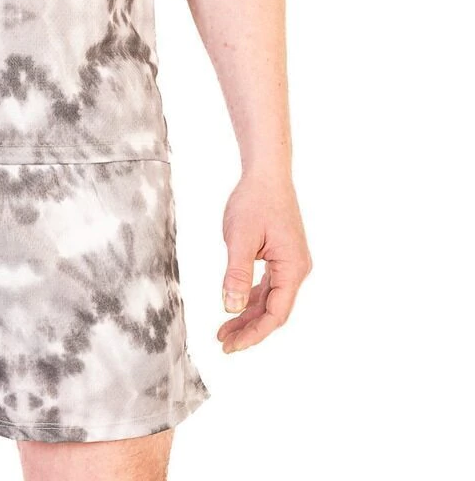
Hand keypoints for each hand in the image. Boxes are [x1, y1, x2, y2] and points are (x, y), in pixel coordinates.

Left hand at [218, 168, 311, 352]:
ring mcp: (290, 263)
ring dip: (247, 315)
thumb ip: (236, 274)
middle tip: (223, 344)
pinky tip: (235, 306)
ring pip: (269, 299)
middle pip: (273, 310)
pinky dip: (250, 297)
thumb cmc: (254, 201)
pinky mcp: (281, 256)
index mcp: (292, 268)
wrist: (266, 174)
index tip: (231, 345)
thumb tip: (231, 308)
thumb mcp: (240, 238)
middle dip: (248, 329)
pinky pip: (267, 285)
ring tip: (224, 331)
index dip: (253, 333)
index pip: (276, 313)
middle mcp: (296, 269)